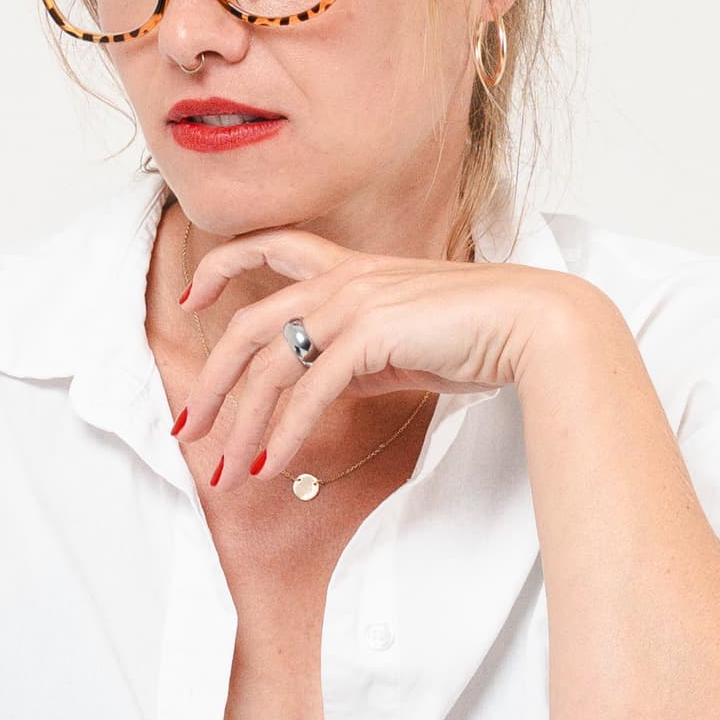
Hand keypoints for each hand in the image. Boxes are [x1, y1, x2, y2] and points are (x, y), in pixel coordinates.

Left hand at [169, 230, 590, 495]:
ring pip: (272, 365)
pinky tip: (274, 464)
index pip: (271, 248)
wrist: (532, 324)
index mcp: (351, 268)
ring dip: (244, 424)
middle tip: (188, 429)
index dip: (222, 268)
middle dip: (213, 382)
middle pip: (250, 326)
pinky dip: (285, 432)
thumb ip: (355, 357)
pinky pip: (309, 390)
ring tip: (230, 471)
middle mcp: (344, 278)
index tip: (189, 296)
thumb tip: (318, 392)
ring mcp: (355, 303)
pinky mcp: (371, 335)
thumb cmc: (478, 334)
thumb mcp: (401, 342)